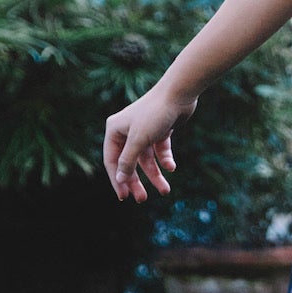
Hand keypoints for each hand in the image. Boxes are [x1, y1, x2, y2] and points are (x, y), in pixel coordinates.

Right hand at [103, 82, 196, 203]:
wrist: (179, 93)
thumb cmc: (155, 114)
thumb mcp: (138, 140)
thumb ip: (127, 161)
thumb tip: (119, 180)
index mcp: (114, 130)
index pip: (112, 161)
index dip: (118, 180)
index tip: (124, 197)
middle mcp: (127, 131)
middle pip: (129, 163)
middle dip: (137, 181)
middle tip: (142, 199)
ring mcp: (144, 131)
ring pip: (147, 159)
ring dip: (155, 175)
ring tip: (165, 190)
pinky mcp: (160, 131)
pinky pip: (160, 151)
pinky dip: (165, 160)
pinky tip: (172, 167)